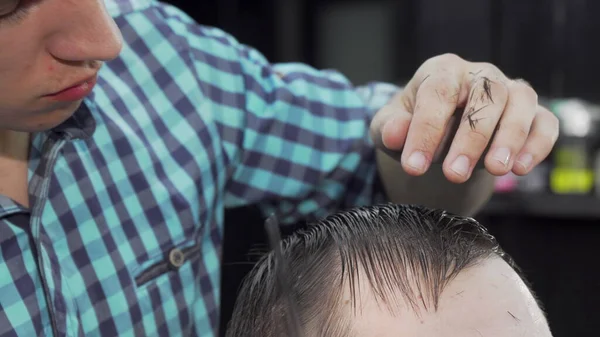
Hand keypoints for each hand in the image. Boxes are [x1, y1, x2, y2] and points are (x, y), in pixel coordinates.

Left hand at [370, 53, 559, 183]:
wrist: (439, 131)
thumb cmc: (412, 124)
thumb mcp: (389, 127)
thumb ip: (389, 129)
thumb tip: (395, 134)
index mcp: (442, 71)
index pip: (437, 93)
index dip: (426, 130)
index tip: (414, 167)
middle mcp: (480, 74)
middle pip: (485, 95)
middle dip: (470, 137)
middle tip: (454, 175)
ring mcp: (510, 91)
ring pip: (520, 102)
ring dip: (510, 137)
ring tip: (496, 170)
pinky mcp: (532, 112)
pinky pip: (545, 122)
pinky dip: (537, 144)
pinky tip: (521, 168)